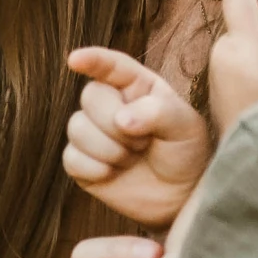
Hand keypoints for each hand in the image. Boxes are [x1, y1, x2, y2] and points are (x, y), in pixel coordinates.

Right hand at [63, 45, 211, 230]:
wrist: (180, 197)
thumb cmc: (186, 154)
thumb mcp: (186, 127)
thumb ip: (158, 112)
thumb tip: (121, 119)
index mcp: (138, 86)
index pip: (111, 66)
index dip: (93, 60)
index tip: (75, 60)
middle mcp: (111, 104)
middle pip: (90, 96)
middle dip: (116, 124)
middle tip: (144, 143)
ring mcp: (93, 132)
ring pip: (77, 128)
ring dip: (109, 149)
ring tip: (133, 158)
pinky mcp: (82, 162)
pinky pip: (71, 158)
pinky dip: (95, 169)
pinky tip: (114, 174)